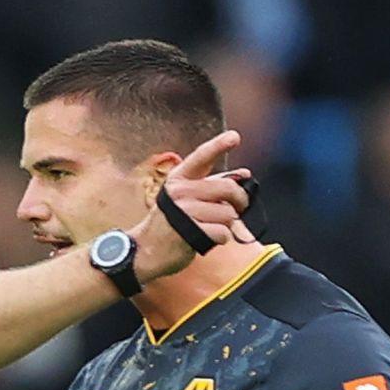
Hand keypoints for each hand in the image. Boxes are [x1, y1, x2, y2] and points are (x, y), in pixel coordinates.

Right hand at [131, 130, 251, 280]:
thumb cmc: (169, 224)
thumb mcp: (184, 198)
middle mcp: (180, 192)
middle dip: (240, 200)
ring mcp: (185, 212)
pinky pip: (224, 233)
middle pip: (228, 189)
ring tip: (209, 227)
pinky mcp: (191, 233)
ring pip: (229, 214)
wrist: (143, 252)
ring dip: (226, 224)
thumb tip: (245, 175)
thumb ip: (212, 184)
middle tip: (239, 207)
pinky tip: (207, 239)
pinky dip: (220, 238)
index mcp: (178, 179)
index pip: (201, 157)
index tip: (235, 137)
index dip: (219, 145)